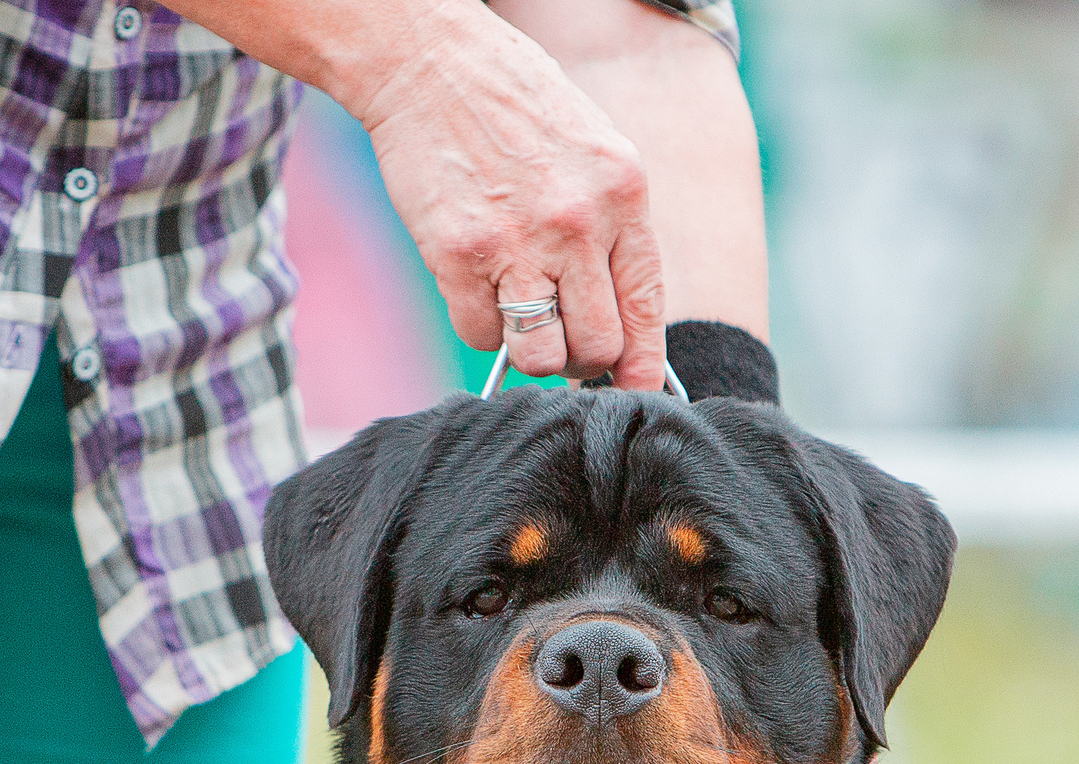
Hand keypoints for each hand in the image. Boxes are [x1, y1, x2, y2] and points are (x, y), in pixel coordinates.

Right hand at [348, 13, 667, 390]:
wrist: (432, 62)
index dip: (643, 364)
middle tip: (562, 340)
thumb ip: (612, 226)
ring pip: (543, 356)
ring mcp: (518, 242)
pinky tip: (478, 287)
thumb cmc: (514, 107)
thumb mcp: (594, 151)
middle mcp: (578, 223)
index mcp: (622, 195)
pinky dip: (482, 325)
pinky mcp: (460, 255)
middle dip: (582, 359)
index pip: (646, 308)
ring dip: (533, 352)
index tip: (634, 387)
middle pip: (598, 346)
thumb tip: (616, 314)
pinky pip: (482, 335)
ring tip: (521, 317)